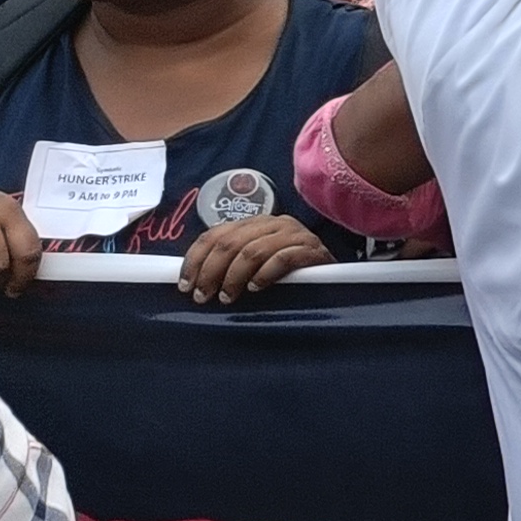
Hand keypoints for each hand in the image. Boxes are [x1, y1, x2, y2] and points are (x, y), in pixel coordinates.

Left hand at [181, 213, 329, 308]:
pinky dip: (264, 274)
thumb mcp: (254, 265)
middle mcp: (273, 223)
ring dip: (234, 277)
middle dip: (211, 272)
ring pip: (253, 250)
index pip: (215, 234)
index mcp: (254, 223)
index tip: (185, 285)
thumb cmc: (288, 276)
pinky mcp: (312, 250)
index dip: (195, 259)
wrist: (334, 279)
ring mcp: (294, 234)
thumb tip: (192, 281)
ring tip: (228, 297)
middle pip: (231, 242)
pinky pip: (283, 258)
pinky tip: (256, 288)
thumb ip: (230, 263)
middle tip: (204, 297)